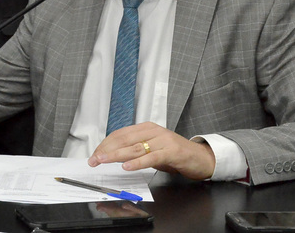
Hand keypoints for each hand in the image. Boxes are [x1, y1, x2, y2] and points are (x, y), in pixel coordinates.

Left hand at [87, 122, 214, 180]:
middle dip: (106, 150)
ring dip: (116, 155)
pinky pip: (151, 157)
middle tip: (94, 159)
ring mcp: (163, 140)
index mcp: (146, 128)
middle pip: (124, 139)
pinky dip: (137, 162)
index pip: (120, 134)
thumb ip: (135, 150)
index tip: (94, 154)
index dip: (105, 144)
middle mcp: (153, 131)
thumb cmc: (175, 154)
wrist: (200, 157)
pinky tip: (127, 166)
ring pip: (134, 148)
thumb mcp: (152, 149)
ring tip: (103, 160)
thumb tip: (113, 156)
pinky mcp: (171, 151)